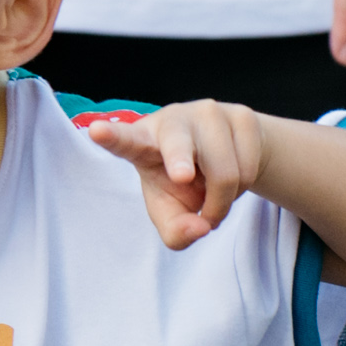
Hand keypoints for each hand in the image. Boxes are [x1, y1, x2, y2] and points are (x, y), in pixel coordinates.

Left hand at [86, 100, 266, 252]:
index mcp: (144, 142)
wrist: (227, 153)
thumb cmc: (184, 183)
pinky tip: (233, 177)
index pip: (125, 141)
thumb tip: (200, 228)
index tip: (95, 131)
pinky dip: (244, 188)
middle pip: (177, 145)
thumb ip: (175, 231)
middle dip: (178, 159)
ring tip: (214, 194)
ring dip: (224, 200)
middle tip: (181, 178)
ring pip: (225, 172)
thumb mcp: (172, 211)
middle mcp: (174, 121)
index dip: (111, 137)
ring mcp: (209, 114)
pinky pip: (250, 167)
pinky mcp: (242, 116)